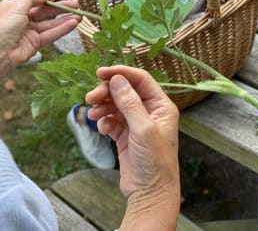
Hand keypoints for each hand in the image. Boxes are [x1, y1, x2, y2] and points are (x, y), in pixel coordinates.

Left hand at [0, 0, 80, 65]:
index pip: (33, 1)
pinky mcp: (36, 43)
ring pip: (51, 24)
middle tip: (75, 6)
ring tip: (79, 16)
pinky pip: (51, 35)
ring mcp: (30, 32)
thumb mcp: (16, 7)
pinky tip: (73, 24)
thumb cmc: (3, 26)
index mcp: (15, 8)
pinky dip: (63, 30)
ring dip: (66, 20)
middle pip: (45, 12)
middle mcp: (23, 19)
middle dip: (61, 9)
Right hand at [86, 66, 179, 196]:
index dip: (121, 72)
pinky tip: (102, 128)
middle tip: (90, 97)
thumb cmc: (154, 161)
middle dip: (107, 92)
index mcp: (160, 105)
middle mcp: (149, 111)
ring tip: (92, 114)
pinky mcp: (125, 134)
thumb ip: (130, 103)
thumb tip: (117, 79)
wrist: (149, 192)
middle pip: (125, 91)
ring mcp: (136, 122)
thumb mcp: (143, 129)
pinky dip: (105, 121)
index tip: (100, 72)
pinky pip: (112, 119)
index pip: (140, 80)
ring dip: (103, 106)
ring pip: (116, 105)